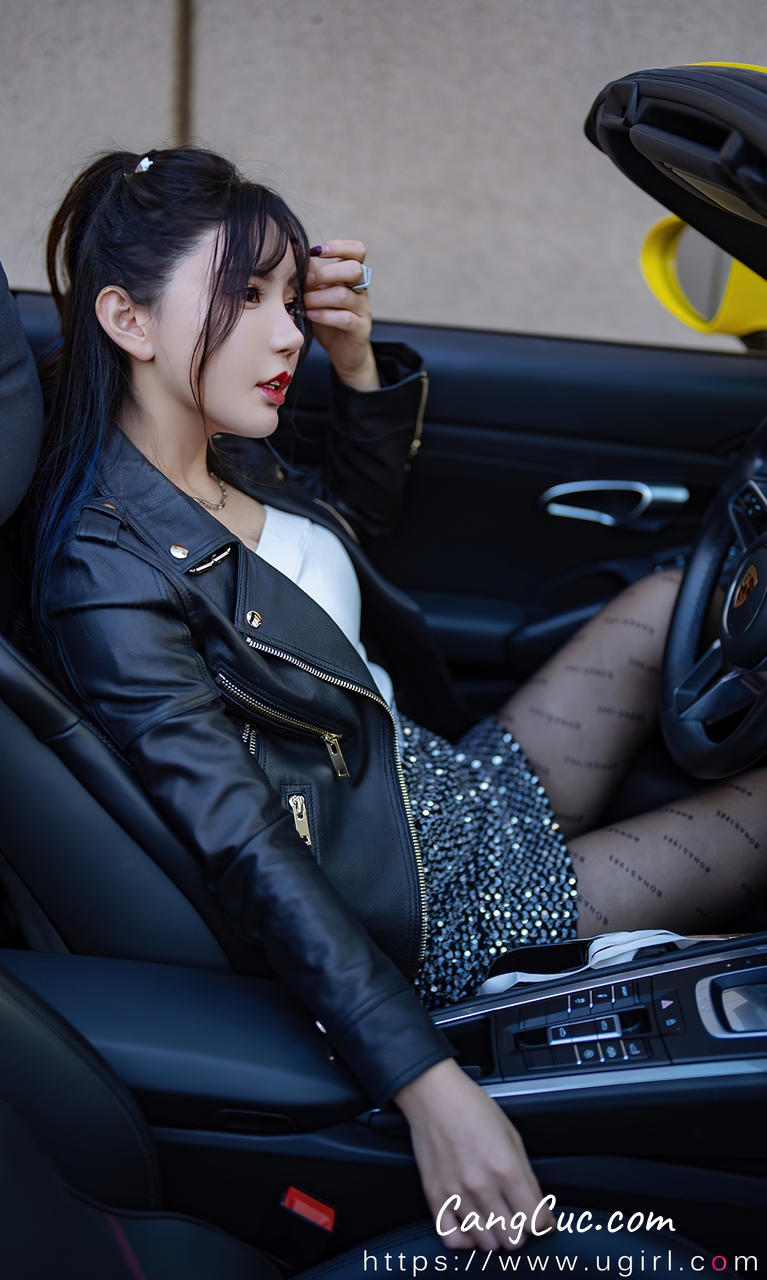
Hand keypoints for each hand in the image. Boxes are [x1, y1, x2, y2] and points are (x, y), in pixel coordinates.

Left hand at [304, 240, 379, 390]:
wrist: (343, 353)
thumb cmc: (328, 320)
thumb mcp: (317, 295)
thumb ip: (311, 276)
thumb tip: (297, 254)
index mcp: (352, 277)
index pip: (357, 251)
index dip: (339, 246)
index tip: (316, 251)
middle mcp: (361, 290)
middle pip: (354, 269)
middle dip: (325, 273)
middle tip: (306, 281)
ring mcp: (363, 310)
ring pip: (345, 295)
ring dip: (319, 296)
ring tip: (304, 302)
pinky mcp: (360, 329)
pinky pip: (344, 318)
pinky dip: (324, 315)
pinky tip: (310, 315)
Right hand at [394, 1059, 553, 1250]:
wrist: (434, 1096)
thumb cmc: (472, 1108)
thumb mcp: (512, 1135)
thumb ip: (527, 1177)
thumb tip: (539, 1208)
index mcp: (506, 1168)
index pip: (535, 1221)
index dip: (542, 1222)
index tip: (540, 1218)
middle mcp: (481, 1186)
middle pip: (512, 1239)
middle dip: (521, 1231)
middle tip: (517, 1217)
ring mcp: (456, 1194)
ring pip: (486, 1243)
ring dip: (496, 1236)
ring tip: (495, 1219)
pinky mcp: (435, 1196)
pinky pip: (452, 1239)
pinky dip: (466, 1240)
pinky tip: (471, 1226)